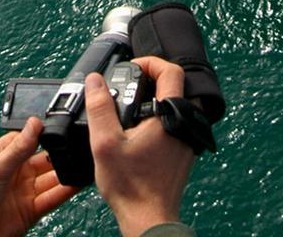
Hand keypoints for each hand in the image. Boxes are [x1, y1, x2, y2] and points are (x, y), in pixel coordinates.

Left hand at [0, 116, 77, 236]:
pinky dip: (65, 192)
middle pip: (46, 159)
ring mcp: (25, 192)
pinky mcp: (30, 211)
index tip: (65, 126)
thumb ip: (19, 147)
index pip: (31, 139)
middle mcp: (17, 172)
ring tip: (84, 164)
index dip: (47, 134)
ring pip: (52, 179)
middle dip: (61, 154)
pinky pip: (52, 199)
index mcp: (5, 155)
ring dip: (66, 173)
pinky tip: (77, 184)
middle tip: (80, 147)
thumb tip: (35, 122)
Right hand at [86, 56, 195, 236]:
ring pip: (179, 103)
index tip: (131, 68)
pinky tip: (139, 127)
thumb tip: (95, 81)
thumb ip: (100, 107)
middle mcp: (185, 125)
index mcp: (171, 117)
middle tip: (131, 82)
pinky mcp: (184, 151)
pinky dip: (161, 115)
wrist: (147, 218)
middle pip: (178, 84)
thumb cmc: (131, 186)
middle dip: (154, 78)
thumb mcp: (105, 143)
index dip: (150, 62)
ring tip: (132, 104)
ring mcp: (187, 139)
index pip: (171, 71)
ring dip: (158, 97)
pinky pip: (177, 121)